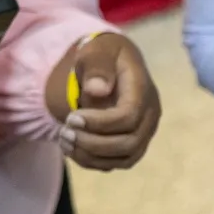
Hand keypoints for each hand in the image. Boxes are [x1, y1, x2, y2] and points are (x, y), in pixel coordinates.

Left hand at [52, 33, 161, 170]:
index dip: (100, 123)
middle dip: (93, 143)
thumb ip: (97, 65)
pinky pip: (116, 163)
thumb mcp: (98, 50)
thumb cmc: (103, 55)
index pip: (129, 117)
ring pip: (124, 159)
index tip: (72, 118)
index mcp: (143, 91)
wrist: (111, 65)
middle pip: (129, 143)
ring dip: (91, 156)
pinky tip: (71, 148)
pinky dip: (92, 161)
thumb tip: (98, 91)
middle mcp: (149, 117)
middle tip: (65, 131)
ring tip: (64, 140)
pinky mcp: (132, 145)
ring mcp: (143, 134)